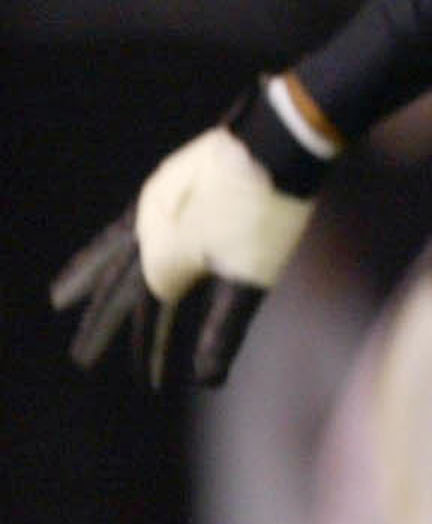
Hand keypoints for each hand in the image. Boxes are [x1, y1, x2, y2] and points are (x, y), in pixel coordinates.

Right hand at [52, 79, 332, 387]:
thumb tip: (207, 382)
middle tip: (80, 360)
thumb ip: (224, 329)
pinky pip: (130, 221)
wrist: (280, 139)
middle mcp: (147, 231)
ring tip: (59, 297)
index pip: (149, 315)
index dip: (150, 350)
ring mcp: (155, 203)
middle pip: (119, 288)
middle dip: (103, 326)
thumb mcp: (254, 278)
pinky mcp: (170, 182)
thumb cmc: (272, 213)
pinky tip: (120, 243)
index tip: (151, 384)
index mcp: (164, 258)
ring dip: (88, 277)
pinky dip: (115, 241)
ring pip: (112, 250)